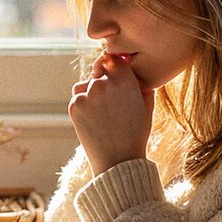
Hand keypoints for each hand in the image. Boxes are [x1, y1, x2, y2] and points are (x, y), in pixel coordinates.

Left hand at [68, 53, 155, 175]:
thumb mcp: (147, 105)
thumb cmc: (136, 134)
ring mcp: (88, 94)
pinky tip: (94, 120)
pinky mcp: (75, 105)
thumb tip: (133, 69)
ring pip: (85, 84)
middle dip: (102, 81)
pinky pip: (77, 97)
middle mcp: (105, 83)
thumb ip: (141, 83)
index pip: (113, 60)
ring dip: (91, 92)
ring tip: (103, 114)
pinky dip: (83, 104)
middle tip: (110, 104)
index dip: (112, 68)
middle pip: (98, 72)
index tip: (113, 76)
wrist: (119, 160)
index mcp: (125, 79)